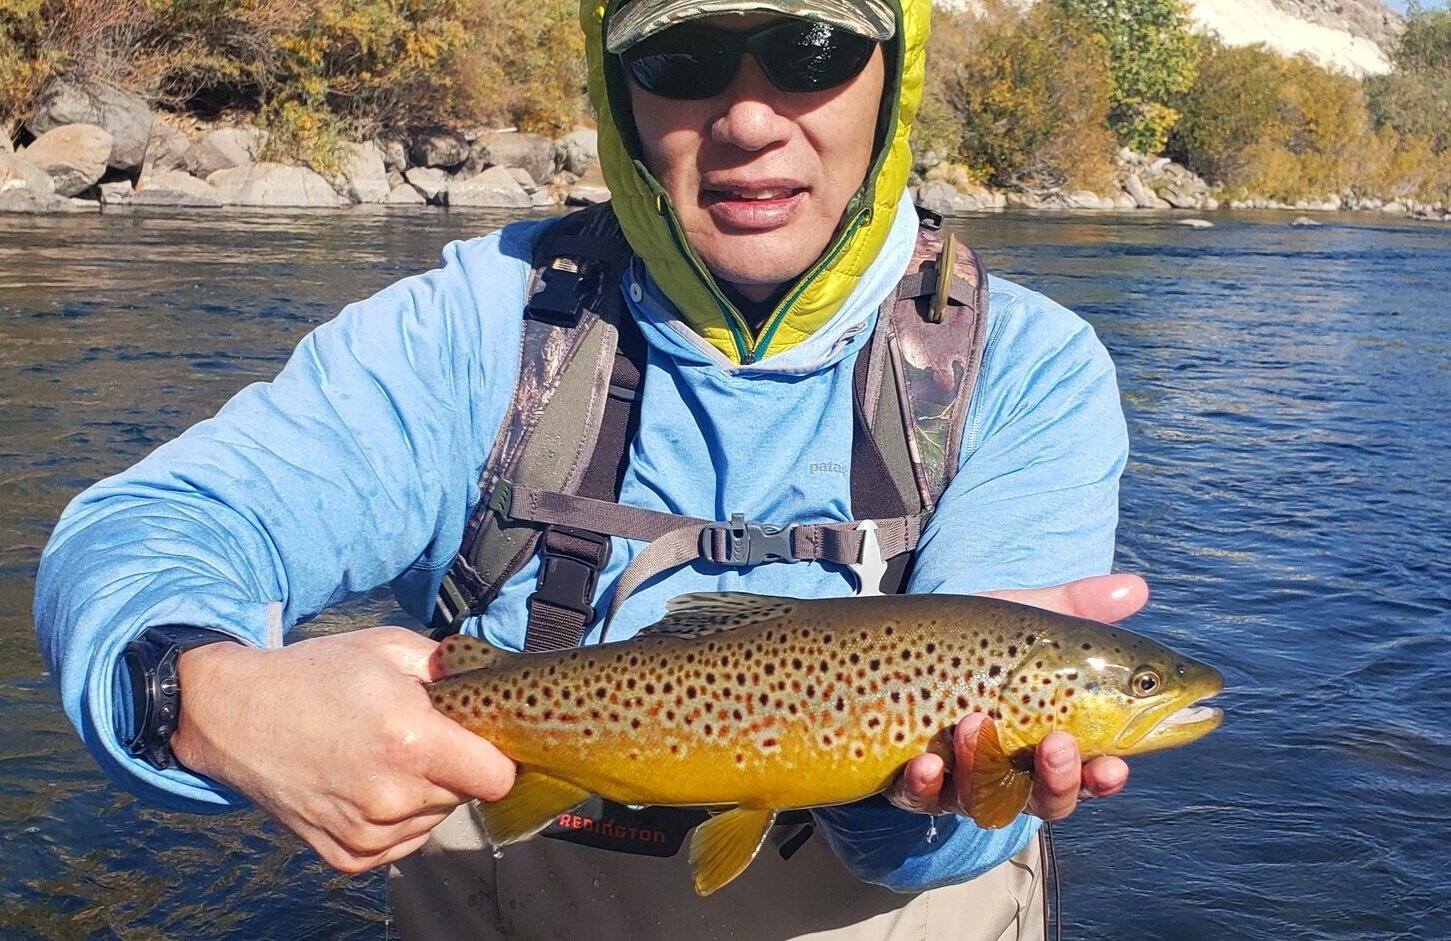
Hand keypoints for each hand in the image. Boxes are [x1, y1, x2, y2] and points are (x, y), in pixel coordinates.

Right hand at [171, 626, 515, 872]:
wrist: (236, 714)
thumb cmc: (316, 674)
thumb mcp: (390, 648)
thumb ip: (450, 667)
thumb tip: (492, 683)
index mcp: (411, 742)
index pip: (498, 777)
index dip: (496, 755)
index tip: (480, 739)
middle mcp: (392, 797)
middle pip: (465, 795)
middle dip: (454, 766)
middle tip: (416, 735)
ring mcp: (368, 834)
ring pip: (434, 818)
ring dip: (424, 791)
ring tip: (381, 755)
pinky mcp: (347, 857)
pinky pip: (402, 842)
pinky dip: (396, 817)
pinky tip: (365, 782)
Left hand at [886, 573, 1145, 821]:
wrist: (900, 640)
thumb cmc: (978, 639)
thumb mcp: (1026, 622)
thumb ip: (1078, 608)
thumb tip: (1138, 588)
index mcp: (1051, 741)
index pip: (1089, 774)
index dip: (1104, 778)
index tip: (1115, 765)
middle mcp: (1013, 772)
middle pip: (1046, 801)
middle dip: (1057, 780)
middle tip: (1056, 743)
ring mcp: (962, 780)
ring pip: (984, 801)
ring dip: (985, 769)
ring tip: (975, 724)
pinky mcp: (913, 782)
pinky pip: (921, 797)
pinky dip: (926, 785)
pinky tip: (926, 763)